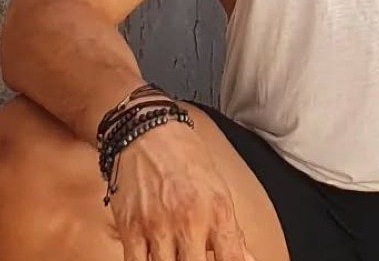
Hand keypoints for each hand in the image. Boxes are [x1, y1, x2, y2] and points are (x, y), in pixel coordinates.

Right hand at [109, 120, 255, 260]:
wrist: (147, 130)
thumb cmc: (185, 156)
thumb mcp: (218, 189)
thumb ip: (231, 231)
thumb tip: (247, 260)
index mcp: (218, 211)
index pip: (232, 260)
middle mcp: (190, 221)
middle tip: (195, 256)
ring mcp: (158, 226)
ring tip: (178, 254)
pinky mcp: (130, 229)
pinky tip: (155, 258)